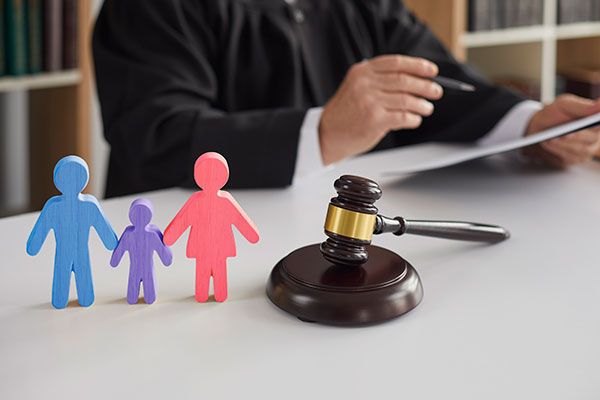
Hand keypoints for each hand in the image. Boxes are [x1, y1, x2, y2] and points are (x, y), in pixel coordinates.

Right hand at [319, 55, 443, 164]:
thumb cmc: (345, 113)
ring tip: (427, 108)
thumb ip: (378, 80)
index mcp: (362, 72)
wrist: (327, 134)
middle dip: (425, 86)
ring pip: (407, 99)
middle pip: (404, 80)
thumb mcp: (356, 87)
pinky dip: (413, 119)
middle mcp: (365, 84)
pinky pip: (403, 117)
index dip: (417, 65)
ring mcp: (370, 102)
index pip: (396, 63)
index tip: (431, 70)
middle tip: (435, 91)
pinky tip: (414, 120)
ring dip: (421, 104)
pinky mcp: (374, 120)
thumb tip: (413, 81)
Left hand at [523, 95, 599, 167]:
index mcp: (596, 122)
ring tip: (550, 138)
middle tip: (563, 135)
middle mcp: (594, 137)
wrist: (539, 128)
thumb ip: (582, 106)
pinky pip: (568, 158)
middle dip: (576, 137)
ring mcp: (586, 150)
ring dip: (563, 144)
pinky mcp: (574, 160)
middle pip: (590, 139)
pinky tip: (548, 144)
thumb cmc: (554, 114)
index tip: (583, 126)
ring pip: (579, 150)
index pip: (599, 125)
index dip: (594, 126)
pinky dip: (557, 150)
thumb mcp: (564, 105)